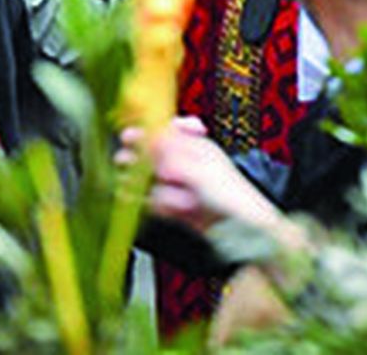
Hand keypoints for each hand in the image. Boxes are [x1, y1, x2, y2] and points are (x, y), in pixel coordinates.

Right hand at [139, 117, 287, 236]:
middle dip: (141, 159)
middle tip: (124, 159)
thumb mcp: (202, 172)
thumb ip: (176, 158)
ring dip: (154, 188)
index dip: (148, 134)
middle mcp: (188, 165)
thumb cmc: (233, 197)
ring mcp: (182, 186)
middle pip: (156, 157)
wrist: (243, 232)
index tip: (129, 135)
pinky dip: (157, 204)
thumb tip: (154, 142)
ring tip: (153, 192)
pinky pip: (158, 201)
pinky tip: (158, 206)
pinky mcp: (178, 206)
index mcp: (198, 149)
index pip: (168, 134)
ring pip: (154, 181)